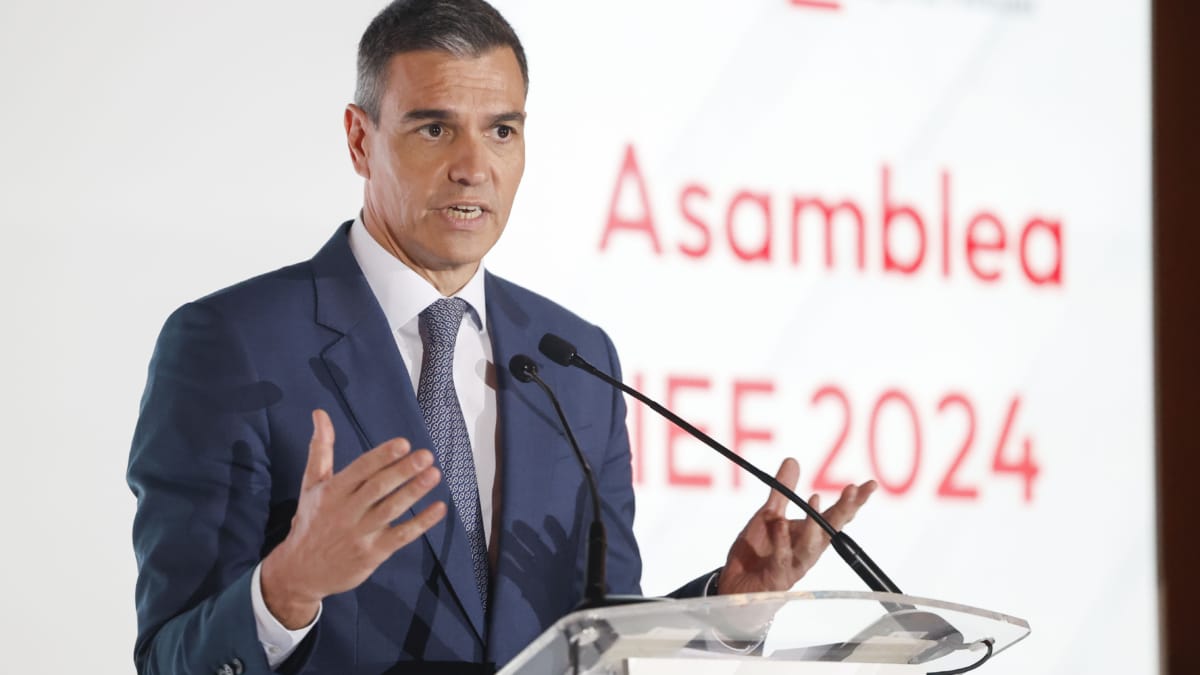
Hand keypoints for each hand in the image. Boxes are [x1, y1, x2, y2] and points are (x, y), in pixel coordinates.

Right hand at [261, 409, 446, 627]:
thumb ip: (320, 448)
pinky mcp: (372, 553)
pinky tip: (439, 508)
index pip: (360, 470)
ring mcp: (360, 534)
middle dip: (403, 471)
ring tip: (434, 474)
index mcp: (332, 492)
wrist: (299, 572)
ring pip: (390, 510)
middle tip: (426, 456)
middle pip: (377, 488)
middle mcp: (345, 512)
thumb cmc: (310, 521)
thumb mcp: (311, 484)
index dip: (382, 456)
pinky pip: (401, 536)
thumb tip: (321, 413)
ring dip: (414, 492)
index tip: (403, 443)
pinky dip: (421, 523)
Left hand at [718, 458, 874, 595]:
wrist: (735, 581)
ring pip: (810, 547)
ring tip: (815, 499)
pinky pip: (781, 558)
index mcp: (810, 534)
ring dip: (814, 525)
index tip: (869, 485)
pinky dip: (781, 542)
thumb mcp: (769, 515)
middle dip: (844, 510)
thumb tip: (793, 460)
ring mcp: (794, 564)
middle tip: (853, 491)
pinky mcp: (777, 576)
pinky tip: (779, 525)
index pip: (836, 516)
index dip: (853, 502)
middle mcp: (808, 550)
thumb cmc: (758, 550)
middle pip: (831, 530)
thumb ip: (782, 491)